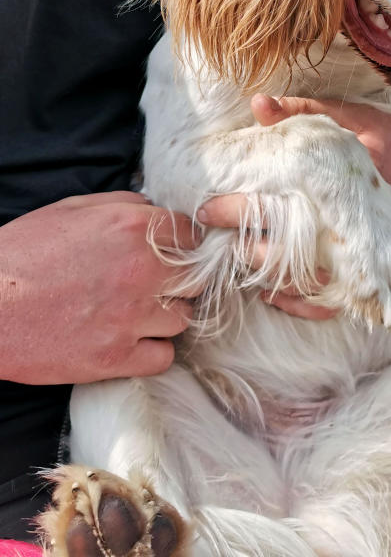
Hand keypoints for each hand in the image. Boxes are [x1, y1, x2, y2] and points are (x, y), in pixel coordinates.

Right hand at [0, 192, 199, 384]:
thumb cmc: (22, 253)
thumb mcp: (72, 210)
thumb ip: (124, 205)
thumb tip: (154, 208)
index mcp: (133, 228)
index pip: (192, 235)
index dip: (184, 244)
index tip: (173, 253)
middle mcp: (141, 270)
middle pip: (196, 278)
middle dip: (180, 279)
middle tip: (157, 284)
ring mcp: (131, 316)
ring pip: (183, 317)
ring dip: (167, 315)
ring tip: (139, 312)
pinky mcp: (115, 357)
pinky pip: (164, 357)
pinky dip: (153, 351)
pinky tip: (133, 340)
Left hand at [197, 94, 390, 318]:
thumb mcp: (353, 116)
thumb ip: (306, 110)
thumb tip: (258, 105)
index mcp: (345, 187)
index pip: (279, 205)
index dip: (237, 210)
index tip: (206, 209)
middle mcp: (355, 228)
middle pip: (287, 253)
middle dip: (244, 249)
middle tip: (212, 242)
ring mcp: (366, 256)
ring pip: (307, 285)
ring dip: (268, 280)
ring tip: (237, 266)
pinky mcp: (376, 271)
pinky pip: (333, 301)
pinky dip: (301, 302)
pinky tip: (275, 293)